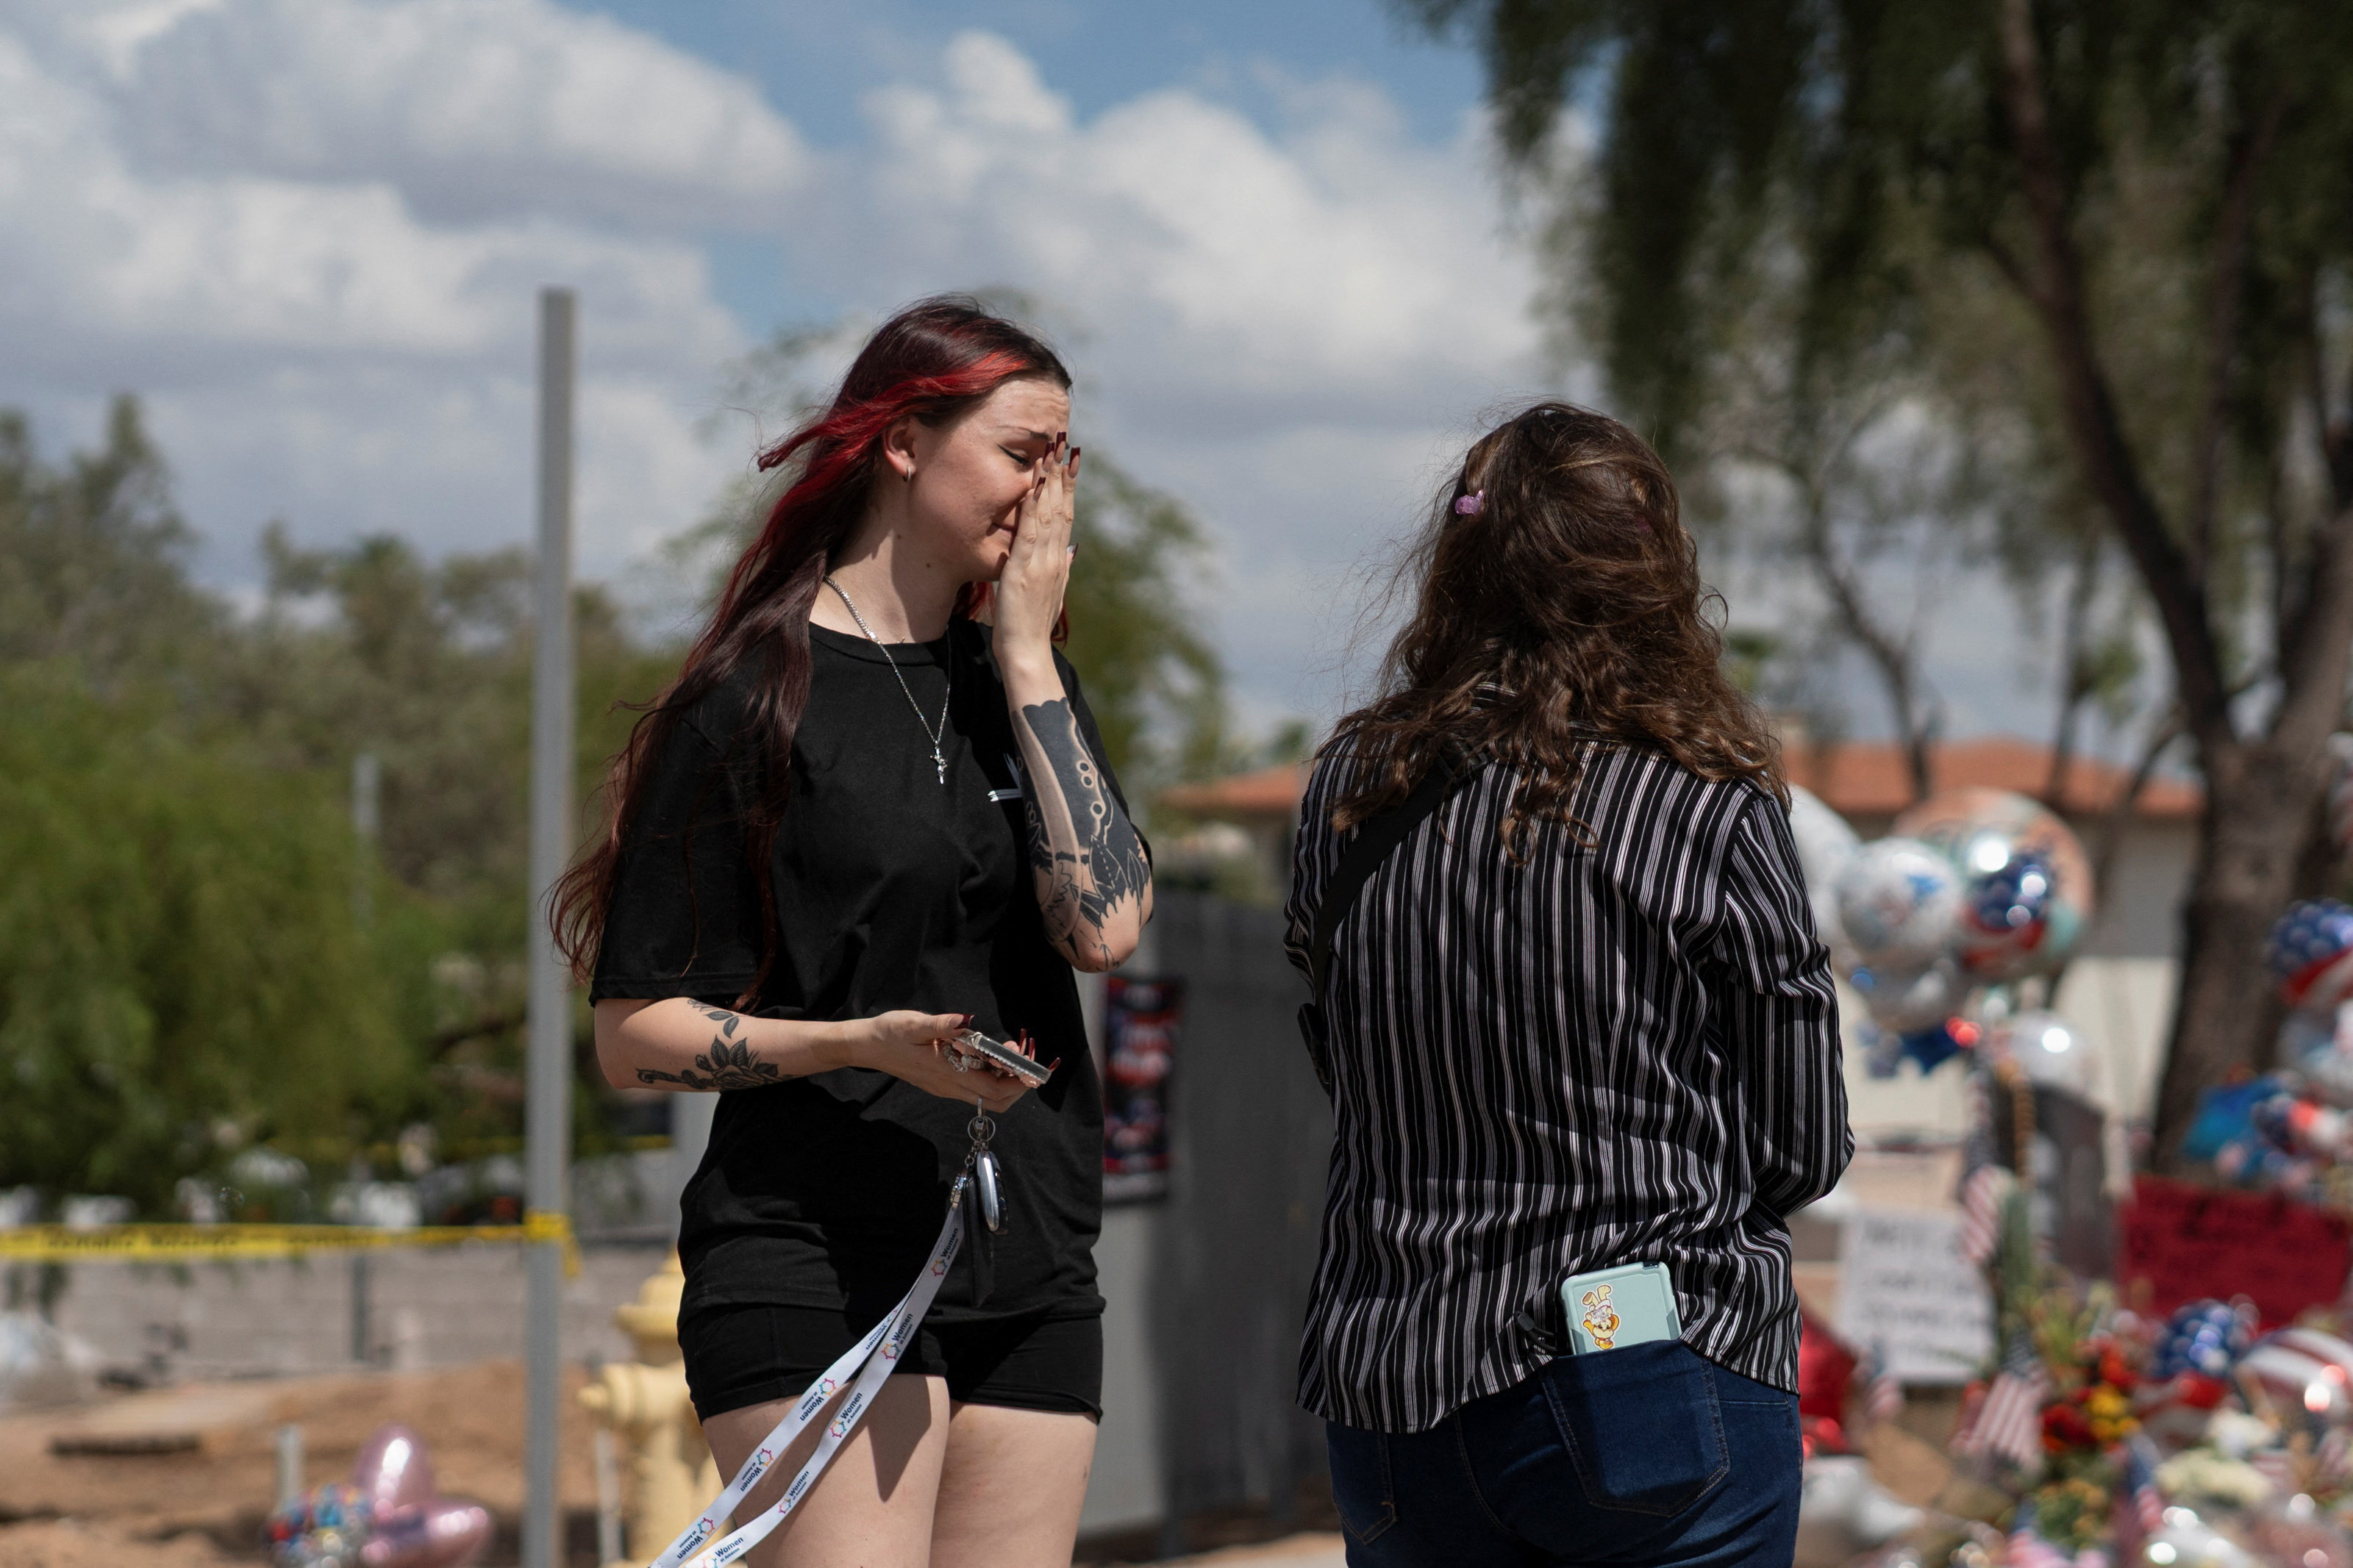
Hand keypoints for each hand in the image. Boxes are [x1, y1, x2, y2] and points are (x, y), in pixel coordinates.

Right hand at [847, 1010, 1033, 1111]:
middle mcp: (951, 1086)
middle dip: (1018, 1084)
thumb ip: (943, 1024)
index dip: (1018, 1079)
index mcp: (949, 1072)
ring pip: (987, 1098)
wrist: (866, 1047)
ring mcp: (947, 1088)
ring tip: (1009, 1053)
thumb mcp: (915, 1023)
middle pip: (997, 1100)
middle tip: (1023, 1055)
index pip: (995, 1089)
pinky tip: (990, 1055)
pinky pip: (975, 1089)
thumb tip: (967, 1020)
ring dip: (1006, 1081)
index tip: (1027, 1058)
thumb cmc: (890, 1033)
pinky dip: (991, 1077)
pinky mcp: (942, 1084)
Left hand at [993, 433, 1078, 672]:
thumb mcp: (1050, 593)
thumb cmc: (1031, 627)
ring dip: (1050, 481)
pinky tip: (1036, 485)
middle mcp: (1055, 558)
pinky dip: (1034, 507)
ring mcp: (1041, 562)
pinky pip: (1031, 532)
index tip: (1071, 461)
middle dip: (1063, 474)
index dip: (1069, 487)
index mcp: (1059, 562)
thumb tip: (1072, 550)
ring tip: (1052, 452)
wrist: (1027, 653)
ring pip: (1049, 514)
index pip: (1066, 516)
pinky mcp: (1023, 570)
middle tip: (1064, 443)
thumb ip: (1061, 569)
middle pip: (1062, 508)